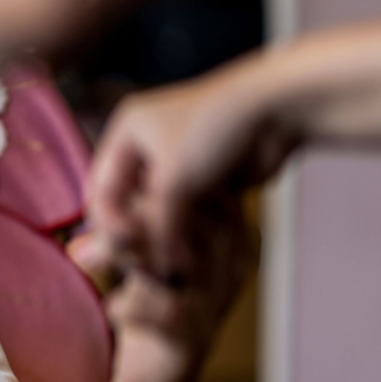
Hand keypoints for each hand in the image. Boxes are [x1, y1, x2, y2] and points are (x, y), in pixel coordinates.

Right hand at [88, 65, 293, 278]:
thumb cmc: (215, 128)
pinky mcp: (205, 178)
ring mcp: (178, 162)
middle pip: (127, 204)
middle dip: (137, 234)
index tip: (129, 249)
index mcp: (127, 133)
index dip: (109, 224)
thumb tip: (162, 273)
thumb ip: (159, 229)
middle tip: (148, 262)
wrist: (279, 108)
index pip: (101, 191)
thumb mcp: (174, 181)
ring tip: (175, 261)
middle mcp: (146, 146)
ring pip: (158, 212)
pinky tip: (195, 250)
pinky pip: (187, 214)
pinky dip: (188, 232)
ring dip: (165, 236)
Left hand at [105, 192, 256, 381]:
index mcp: (228, 237)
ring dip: (123, 253)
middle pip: (187, 218)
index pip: (202, 189)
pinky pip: (161, 310)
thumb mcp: (149, 251)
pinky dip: (127, 306)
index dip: (157, 183)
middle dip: (133, 215)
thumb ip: (141, 217)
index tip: (117, 189)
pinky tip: (112, 307)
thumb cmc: (152, 302)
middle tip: (94, 222)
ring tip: (85, 256)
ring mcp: (214, 303)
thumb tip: (110, 179)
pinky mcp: (191, 339)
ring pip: (172, 258)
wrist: (153, 379)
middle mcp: (229, 266)